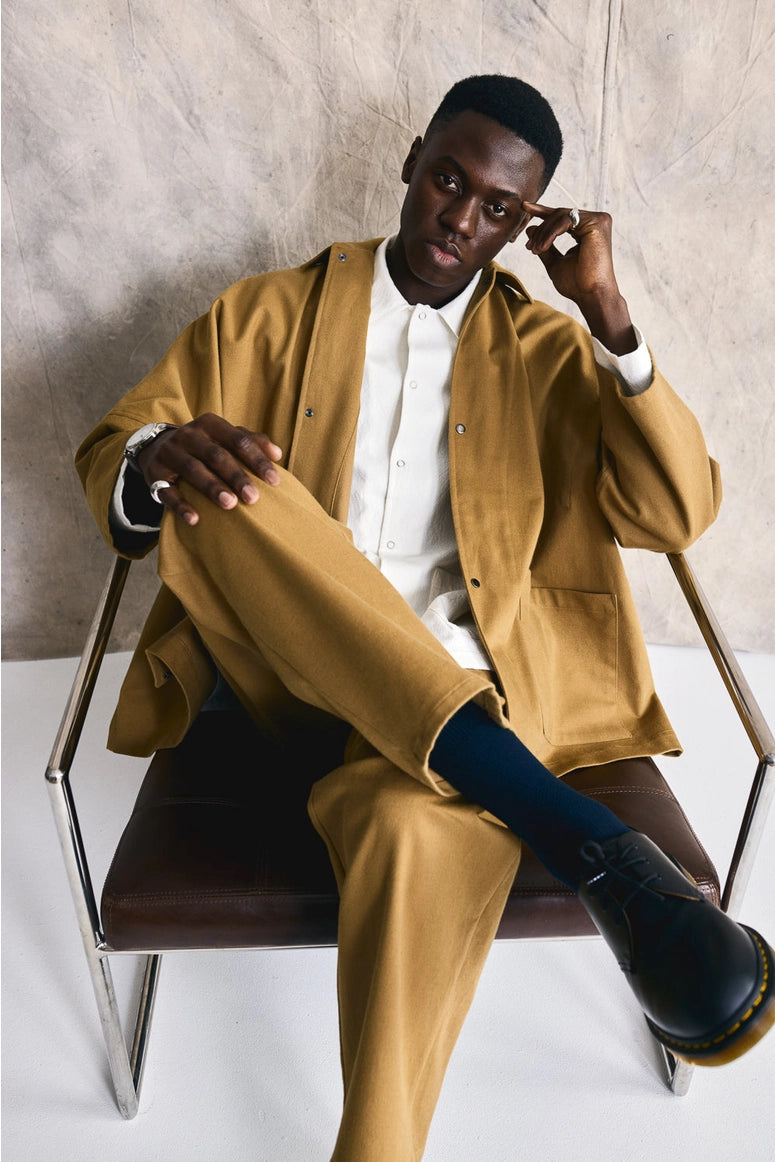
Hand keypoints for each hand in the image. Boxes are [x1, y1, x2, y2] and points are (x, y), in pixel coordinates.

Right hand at [137, 412, 282, 525]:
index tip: (274, 481)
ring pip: (192, 469)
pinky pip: (167, 491)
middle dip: (236, 476)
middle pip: (216, 455)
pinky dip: (181, 506)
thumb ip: (251, 441)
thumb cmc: (204, 444)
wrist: (157, 446)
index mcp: (210, 424)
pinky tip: (195, 519)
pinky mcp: (154, 473)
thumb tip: (277, 454)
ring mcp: (170, 453)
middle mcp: (188, 436)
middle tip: (253, 497)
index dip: (257, 459)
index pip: (238, 439)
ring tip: (230, 504)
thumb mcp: (224, 436)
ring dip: (212, 487)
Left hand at [522, 202, 635, 354]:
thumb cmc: (577, 284)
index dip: (542, 211)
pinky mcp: (597, 223)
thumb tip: (531, 228)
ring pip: (560, 216)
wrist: (591, 296)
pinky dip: (550, 234)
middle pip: (559, 214)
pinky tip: (542, 247)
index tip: (525, 208)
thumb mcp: (555, 262)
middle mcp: (595, 221)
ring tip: (535, 250)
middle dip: (540, 229)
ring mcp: (598, 220)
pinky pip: (565, 221)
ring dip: (543, 233)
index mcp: (587, 229)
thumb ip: (545, 245)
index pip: (562, 216)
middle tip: (529, 247)